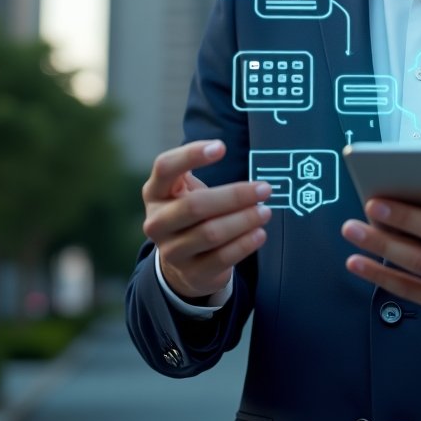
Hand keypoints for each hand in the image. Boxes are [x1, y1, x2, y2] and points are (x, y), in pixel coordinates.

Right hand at [141, 140, 270, 299]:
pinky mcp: (192, 273)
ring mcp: (171, 251)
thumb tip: (222, 147)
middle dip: (235, 196)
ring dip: (244, 220)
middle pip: (195, 206)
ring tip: (265, 212)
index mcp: (155, 192)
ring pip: (211, 233)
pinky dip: (244, 244)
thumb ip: (195, 167)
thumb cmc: (190, 213)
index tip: (221, 147)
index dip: (191, 155)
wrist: (183, 262)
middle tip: (264, 189)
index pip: (165, 167)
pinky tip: (259, 234)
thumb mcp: (184, 189)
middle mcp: (157, 222)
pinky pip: (222, 258)